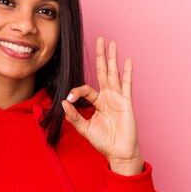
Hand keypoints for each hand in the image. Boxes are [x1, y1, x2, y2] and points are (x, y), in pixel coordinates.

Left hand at [61, 37, 143, 175]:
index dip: (76, 91)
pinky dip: (127, 72)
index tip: (70, 99)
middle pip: (103, 72)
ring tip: (111, 43)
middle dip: (101, 56)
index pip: (86, 89)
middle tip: (99, 39)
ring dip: (112, 58)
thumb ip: (74, 117)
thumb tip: (63, 103)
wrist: (119, 152)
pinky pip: (126, 84)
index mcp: (98, 102)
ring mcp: (118, 98)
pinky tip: (128, 60)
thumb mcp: (85, 129)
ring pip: (114, 73)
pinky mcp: (126, 102)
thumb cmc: (104, 142)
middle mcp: (108, 97)